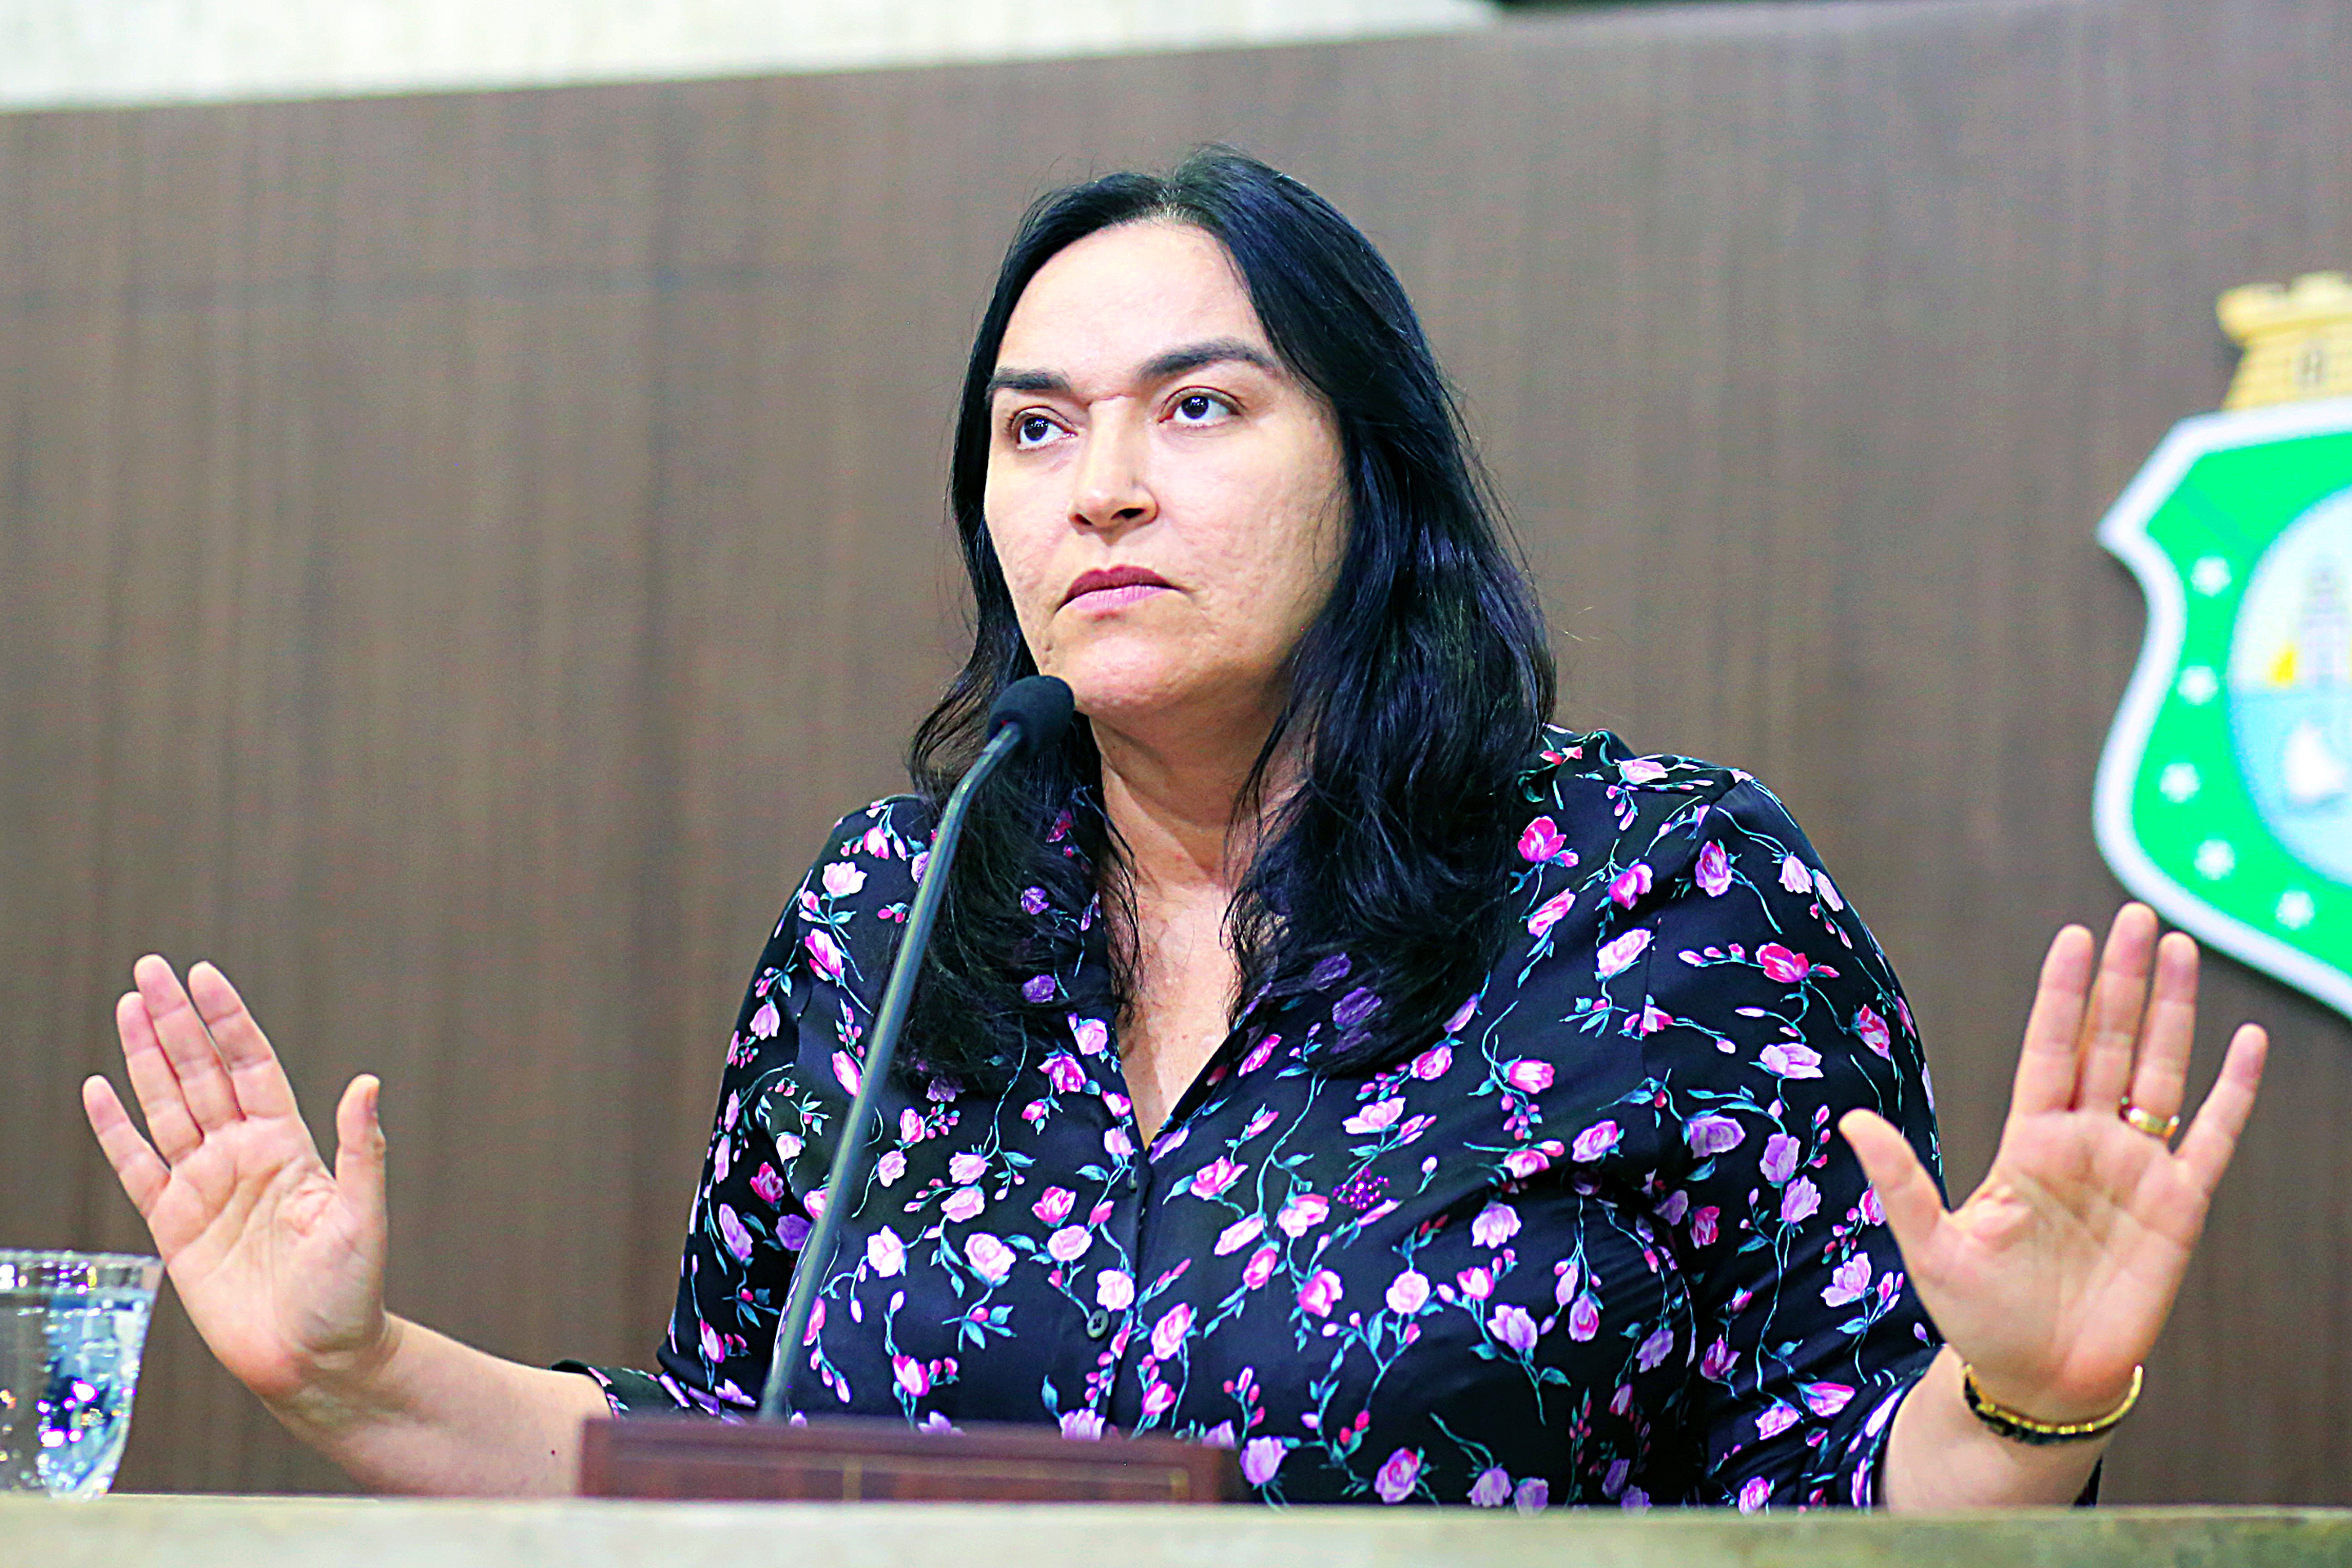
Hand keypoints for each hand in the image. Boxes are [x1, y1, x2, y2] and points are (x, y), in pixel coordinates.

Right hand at [82, 956, 392, 1406]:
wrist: (316, 1358)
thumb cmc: (350, 1292)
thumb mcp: (363, 1217)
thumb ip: (359, 1148)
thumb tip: (367, 1081)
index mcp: (288, 1146)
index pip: (251, 1065)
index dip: (227, 1021)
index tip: (204, 976)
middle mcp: (243, 1156)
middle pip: (201, 1074)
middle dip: (176, 1023)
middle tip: (149, 969)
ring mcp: (205, 1187)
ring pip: (166, 1108)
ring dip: (145, 1059)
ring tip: (127, 1006)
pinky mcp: (173, 1227)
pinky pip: (136, 1167)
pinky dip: (116, 1129)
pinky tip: (99, 1088)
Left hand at [1841, 904, 2266, 1422]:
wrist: (2039, 1378)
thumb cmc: (1979, 1315)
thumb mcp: (1929, 1247)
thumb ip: (1900, 1181)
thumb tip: (1849, 1121)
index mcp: (2027, 1143)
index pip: (2048, 1050)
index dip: (2062, 995)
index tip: (2074, 936)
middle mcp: (2083, 1143)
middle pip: (2108, 1045)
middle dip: (2123, 982)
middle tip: (2137, 915)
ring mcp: (2134, 1171)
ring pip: (2160, 1075)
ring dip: (2174, 1015)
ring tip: (2183, 950)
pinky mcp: (2178, 1208)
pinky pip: (2211, 1139)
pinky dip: (2231, 1092)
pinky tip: (2246, 1043)